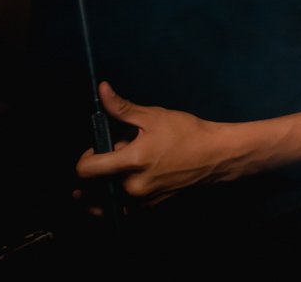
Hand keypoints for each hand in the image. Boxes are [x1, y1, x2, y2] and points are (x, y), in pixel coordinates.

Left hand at [74, 81, 232, 205]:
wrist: (216, 155)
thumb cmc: (187, 133)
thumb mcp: (153, 116)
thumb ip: (122, 108)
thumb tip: (103, 90)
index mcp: (130, 163)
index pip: (85, 170)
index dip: (85, 158)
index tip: (97, 149)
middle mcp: (132, 187)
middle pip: (93, 186)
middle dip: (100, 171)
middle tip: (118, 156)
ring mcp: (141, 201)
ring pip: (105, 199)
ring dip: (104, 187)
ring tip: (117, 172)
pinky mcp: (150, 208)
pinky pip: (122, 209)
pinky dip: (117, 198)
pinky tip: (129, 182)